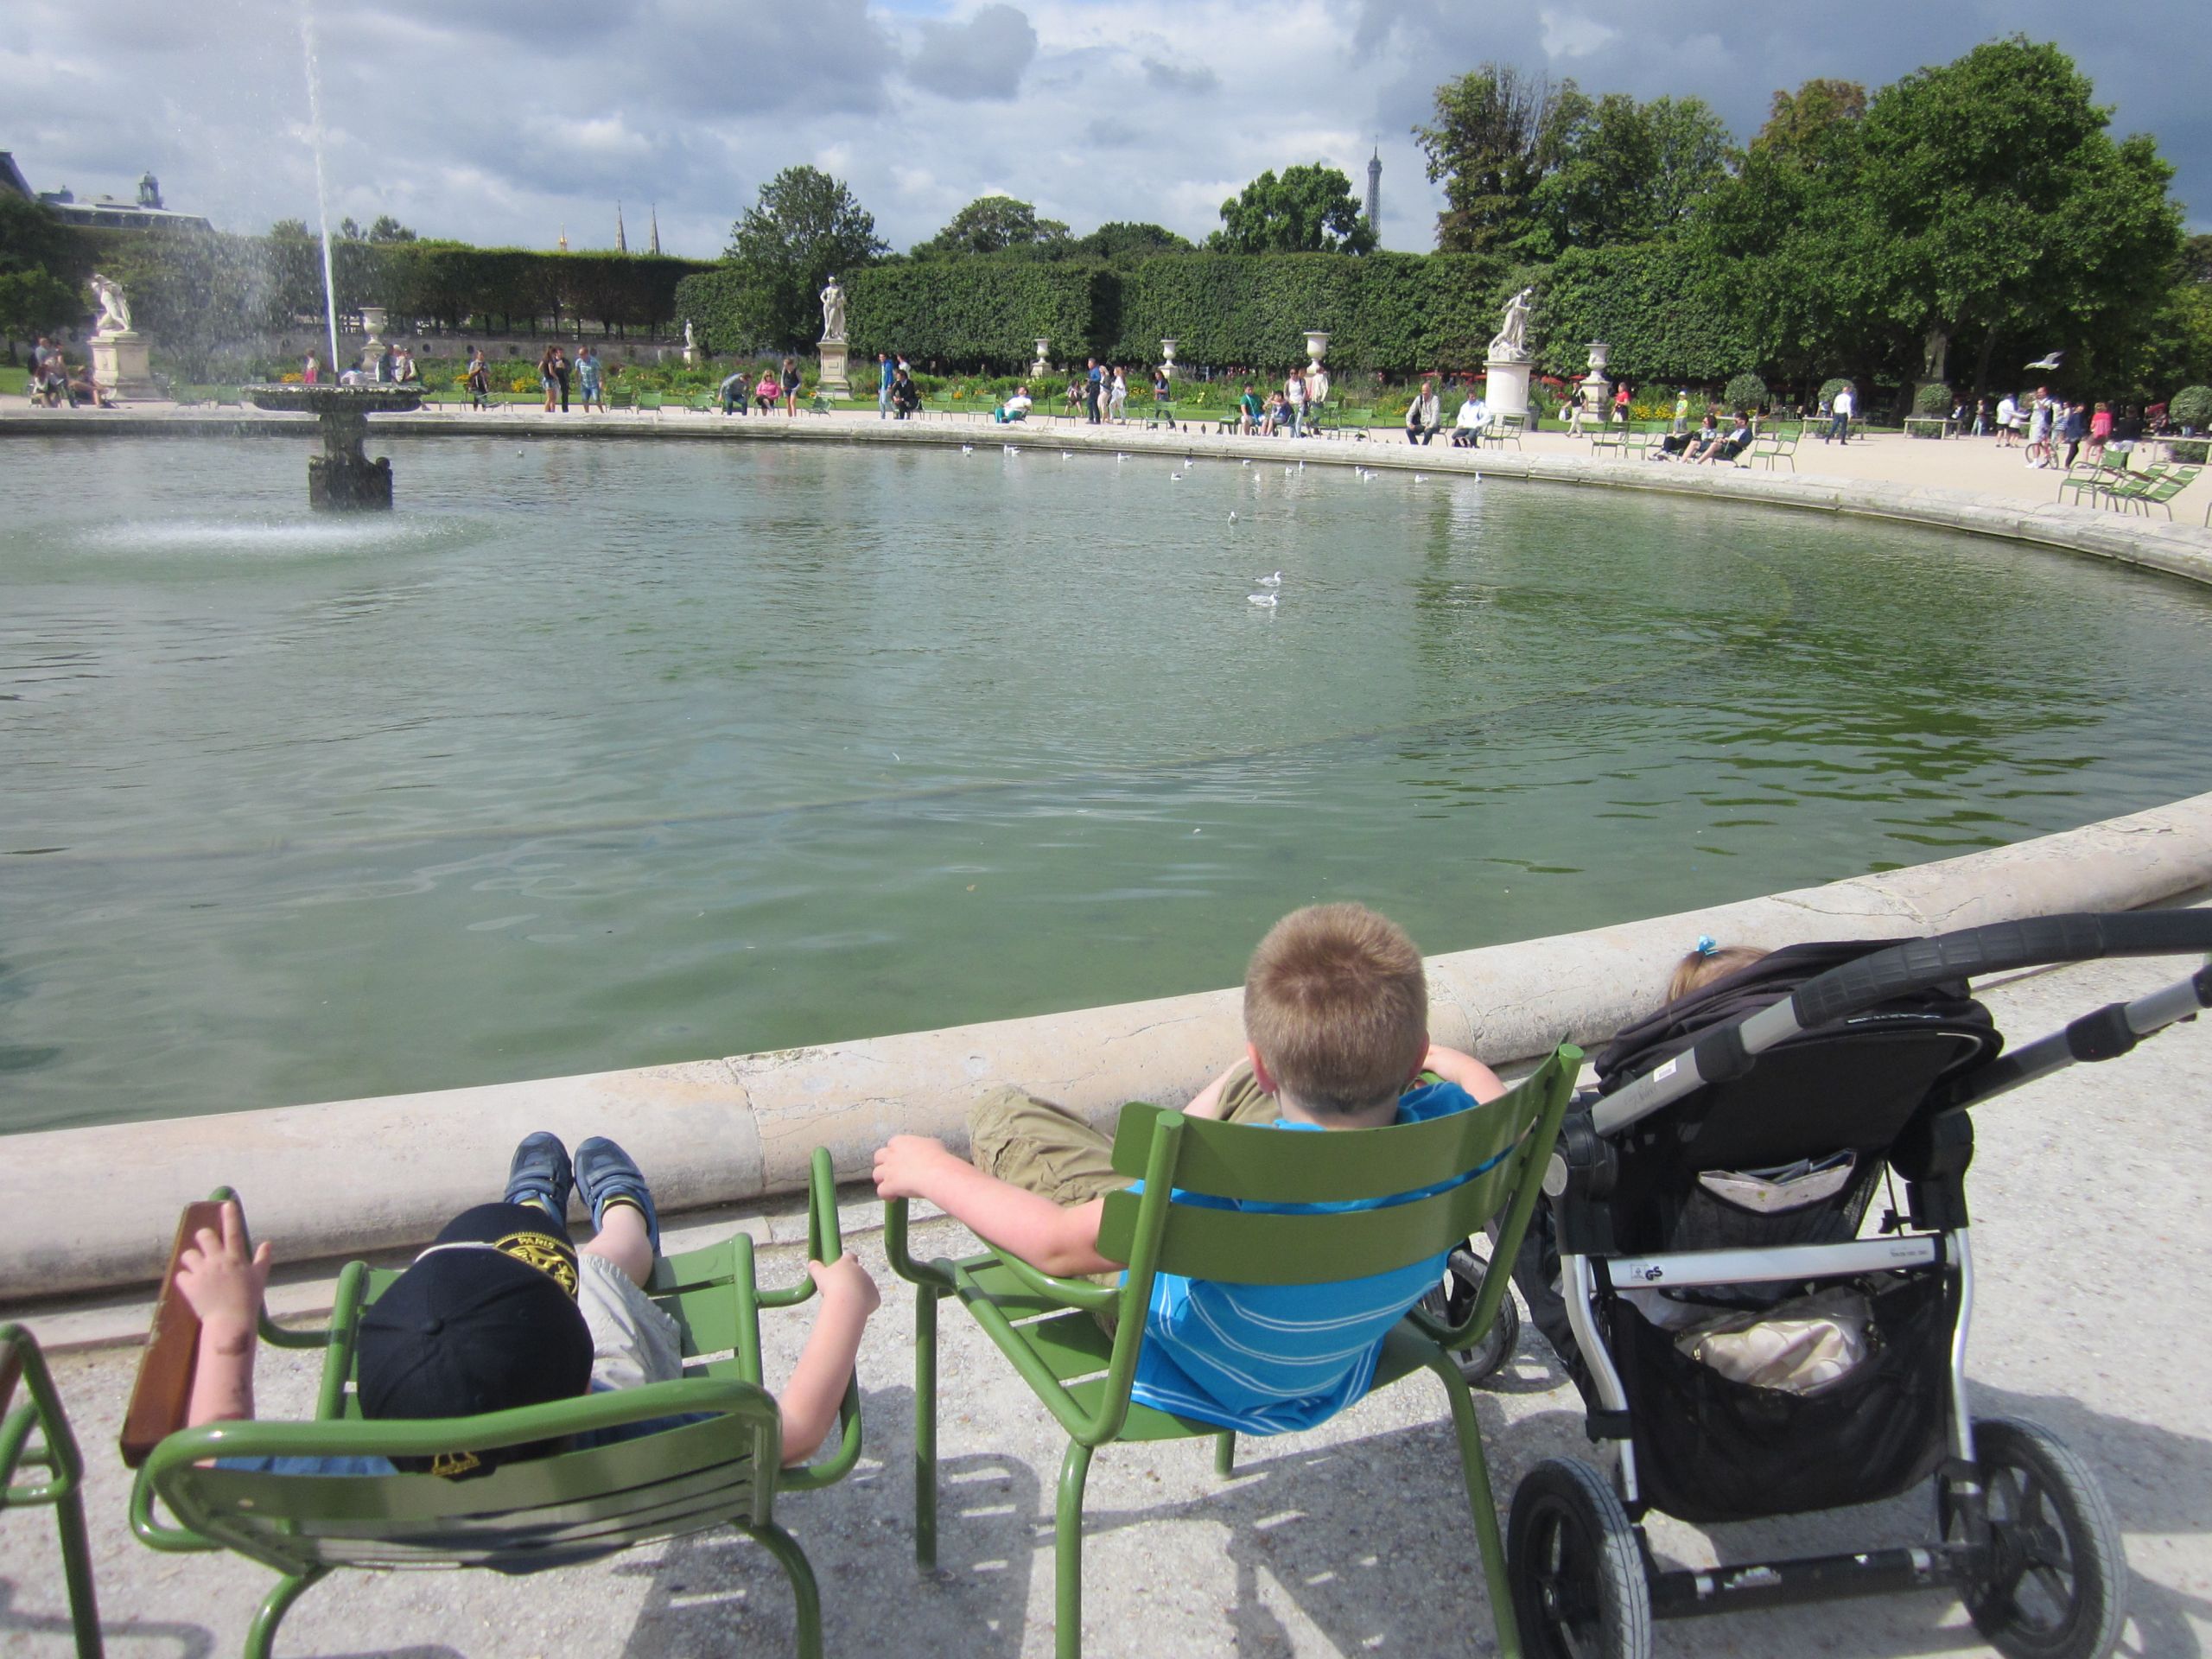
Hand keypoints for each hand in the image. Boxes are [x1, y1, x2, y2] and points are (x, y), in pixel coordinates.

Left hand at [174, 1201, 272, 1344]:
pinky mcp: (189, 1285)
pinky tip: (192, 1286)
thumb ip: (262, 1259)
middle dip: (202, 1238)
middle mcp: (217, 1261)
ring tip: (197, 1269)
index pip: (233, 1231)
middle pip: (204, 1236)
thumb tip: (268, 1243)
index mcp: (235, 1258)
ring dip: (191, 1259)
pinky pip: (181, 1275)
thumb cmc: (248, 1299)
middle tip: (204, 1246)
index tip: (226, 1203)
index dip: (230, 1216)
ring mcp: (202, 1272)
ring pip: (188, 1254)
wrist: (230, 1320)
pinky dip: (185, 1279)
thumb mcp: (259, 1278)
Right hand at [807, 1255, 881, 1317]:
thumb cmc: (831, 1285)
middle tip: (840, 1291)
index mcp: (848, 1263)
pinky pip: (871, 1300)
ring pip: (865, 1287)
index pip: (849, 1256)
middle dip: (851, 1281)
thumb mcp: (819, 1275)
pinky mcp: (875, 1297)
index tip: (841, 1267)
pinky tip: (855, 1310)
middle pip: (858, 1274)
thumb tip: (811, 1263)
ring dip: (858, 1293)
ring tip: (846, 1303)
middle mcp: (862, 1271)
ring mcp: (871, 1283)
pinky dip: (865, 1305)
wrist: (847, 1301)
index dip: (846, 1261)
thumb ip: (815, 1268)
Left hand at [872, 1134, 957, 1201]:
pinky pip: (881, 1191)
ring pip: (876, 1174)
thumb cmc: (937, 1158)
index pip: (892, 1144)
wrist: (936, 1173)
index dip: (896, 1152)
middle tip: (891, 1170)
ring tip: (890, 1185)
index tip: (901, 1157)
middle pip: (878, 1157)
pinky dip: (886, 1195)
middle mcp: (891, 1155)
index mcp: (901, 1142)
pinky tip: (893, 1198)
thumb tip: (928, 1149)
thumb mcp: (933, 1144)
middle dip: (883, 1164)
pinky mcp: (889, 1185)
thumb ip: (925, 1146)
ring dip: (882, 1180)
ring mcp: (888, 1170)